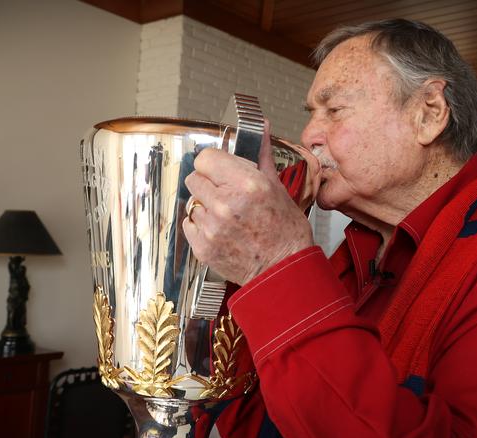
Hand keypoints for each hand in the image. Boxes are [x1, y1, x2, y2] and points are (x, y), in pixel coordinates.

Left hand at [183, 121, 314, 285]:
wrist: (284, 270)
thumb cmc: (286, 232)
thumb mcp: (278, 187)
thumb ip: (262, 155)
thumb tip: (263, 127)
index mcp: (247, 184)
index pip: (205, 158)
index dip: (214, 163)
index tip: (221, 170)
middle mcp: (226, 204)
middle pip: (194, 178)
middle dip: (209, 183)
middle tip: (227, 195)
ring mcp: (212, 227)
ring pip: (192, 202)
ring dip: (206, 206)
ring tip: (228, 217)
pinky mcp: (203, 247)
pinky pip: (189, 224)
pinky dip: (201, 226)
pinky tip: (222, 230)